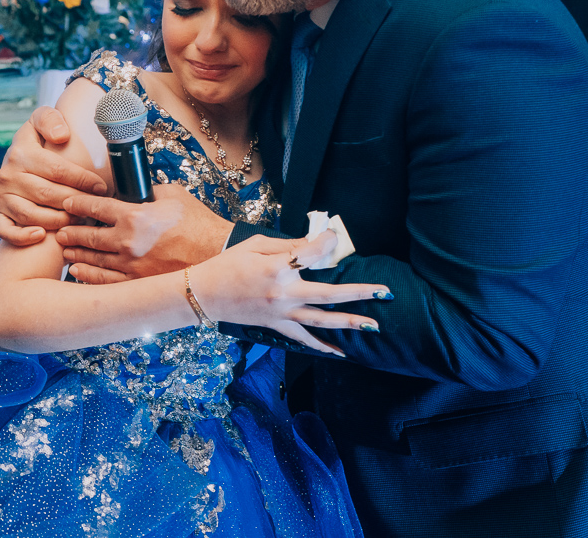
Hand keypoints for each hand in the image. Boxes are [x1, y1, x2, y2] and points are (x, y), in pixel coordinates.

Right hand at [0, 107, 107, 245]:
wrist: (17, 160)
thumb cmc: (37, 142)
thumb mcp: (41, 120)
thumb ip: (50, 120)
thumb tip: (61, 136)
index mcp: (20, 152)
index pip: (57, 169)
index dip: (82, 179)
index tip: (100, 186)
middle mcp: (7, 174)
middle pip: (48, 194)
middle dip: (75, 202)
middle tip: (94, 207)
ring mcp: (1, 196)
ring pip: (31, 215)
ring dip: (58, 220)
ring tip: (77, 219)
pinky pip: (7, 230)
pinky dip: (23, 236)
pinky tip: (41, 235)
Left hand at [58, 183, 231, 281]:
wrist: (218, 255)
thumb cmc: (199, 224)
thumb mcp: (173, 195)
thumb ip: (148, 191)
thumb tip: (135, 188)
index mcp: (135, 217)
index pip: (95, 208)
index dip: (77, 204)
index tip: (68, 203)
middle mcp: (128, 243)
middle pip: (88, 236)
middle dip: (70, 232)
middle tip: (61, 229)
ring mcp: (131, 266)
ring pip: (93, 260)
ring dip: (75, 254)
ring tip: (65, 250)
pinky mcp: (138, 284)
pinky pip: (105, 282)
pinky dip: (88, 277)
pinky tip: (78, 273)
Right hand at [191, 231, 391, 356]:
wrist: (203, 294)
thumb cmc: (227, 265)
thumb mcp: (255, 245)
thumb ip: (287, 245)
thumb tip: (315, 244)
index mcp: (277, 267)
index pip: (312, 253)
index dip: (327, 242)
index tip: (335, 235)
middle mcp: (283, 293)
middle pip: (329, 293)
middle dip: (359, 292)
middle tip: (384, 292)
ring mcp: (281, 313)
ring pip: (321, 320)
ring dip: (349, 323)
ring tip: (372, 326)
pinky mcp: (276, 325)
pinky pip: (303, 338)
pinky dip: (322, 346)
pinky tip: (340, 353)